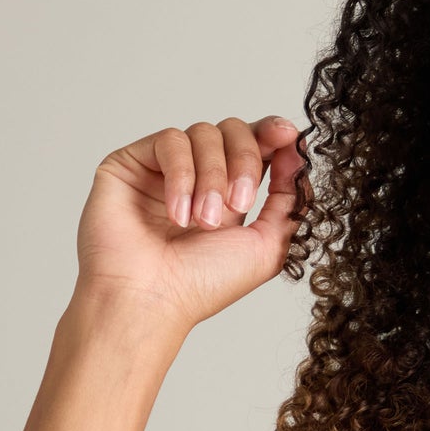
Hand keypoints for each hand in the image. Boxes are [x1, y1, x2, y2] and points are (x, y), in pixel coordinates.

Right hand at [71, 114, 304, 340]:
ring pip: (204, 133)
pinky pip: (170, 141)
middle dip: (246, 161)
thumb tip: (297, 154)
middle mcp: (197, 177)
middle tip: (239, 205)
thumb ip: (288, 201)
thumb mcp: (266, 246)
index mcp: (229, 195)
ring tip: (202, 222)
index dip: (273, 134)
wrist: (152, 300)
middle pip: (234, 130)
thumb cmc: (202, 284)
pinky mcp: (132, 161)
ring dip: (212, 177)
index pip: (255, 146)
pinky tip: (178, 214)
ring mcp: (164, 168)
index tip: (288, 135)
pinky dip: (182, 176)